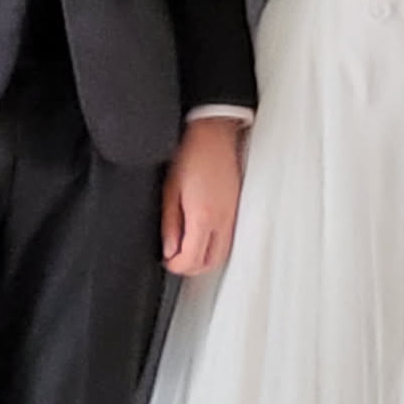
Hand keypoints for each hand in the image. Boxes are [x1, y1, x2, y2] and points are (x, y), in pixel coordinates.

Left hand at [161, 117, 244, 275]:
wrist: (214, 135)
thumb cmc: (191, 156)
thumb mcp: (170, 190)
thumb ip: (170, 224)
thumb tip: (169, 249)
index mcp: (203, 217)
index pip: (192, 259)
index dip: (177, 266)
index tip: (166, 261)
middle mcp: (222, 220)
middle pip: (210, 263)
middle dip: (191, 268)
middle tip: (175, 260)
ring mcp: (232, 216)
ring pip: (222, 254)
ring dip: (204, 259)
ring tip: (186, 250)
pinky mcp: (236, 209)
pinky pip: (228, 239)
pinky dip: (215, 247)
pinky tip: (202, 238)